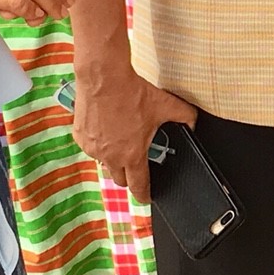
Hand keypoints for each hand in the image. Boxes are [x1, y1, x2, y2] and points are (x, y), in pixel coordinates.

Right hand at [73, 70, 198, 200]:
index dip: (144, 195)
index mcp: (132, 155)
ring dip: (113, 157)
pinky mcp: (80, 138)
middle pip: (120, 179)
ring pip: (104, 163)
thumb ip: (185, 117)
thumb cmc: (132, 92)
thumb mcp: (166, 104)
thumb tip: (193, 124)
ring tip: (122, 137)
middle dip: (129, 175)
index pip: (139, 186)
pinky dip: (99, 143)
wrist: (103, 77)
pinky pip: (91, 148)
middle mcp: (111, 157)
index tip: (146, 197)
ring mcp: (93, 149)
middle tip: (135, 161)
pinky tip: (107, 127)